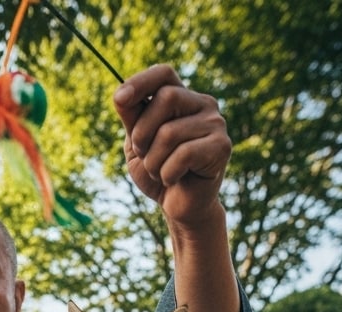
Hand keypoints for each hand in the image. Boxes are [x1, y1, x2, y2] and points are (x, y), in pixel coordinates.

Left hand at [114, 64, 230, 228]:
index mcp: (183, 98)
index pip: (164, 74)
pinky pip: (183, 154)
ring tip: (160, 172)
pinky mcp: (222, 147)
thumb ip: (132, 119)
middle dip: (143, 132)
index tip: (119, 99)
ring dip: (153, 160)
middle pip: (166, 98)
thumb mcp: (137, 144)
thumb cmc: (158, 172)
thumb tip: (120, 95)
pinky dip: (167, 173)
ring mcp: (216, 124)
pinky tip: (174, 179)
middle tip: (144, 155)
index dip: (141, 82)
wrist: (179, 207)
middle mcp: (203, 104)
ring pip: (170, 132)